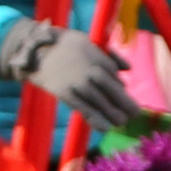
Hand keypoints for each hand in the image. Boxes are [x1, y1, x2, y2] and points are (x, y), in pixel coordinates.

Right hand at [10, 24, 140, 123]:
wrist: (35, 51)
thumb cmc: (64, 46)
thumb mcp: (88, 42)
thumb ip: (110, 55)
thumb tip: (129, 68)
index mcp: (97, 56)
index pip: (114, 75)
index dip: (120, 86)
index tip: (124, 94)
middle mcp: (90, 70)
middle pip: (111, 89)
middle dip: (124, 102)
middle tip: (135, 114)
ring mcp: (78, 83)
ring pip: (100, 101)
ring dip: (112, 113)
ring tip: (122, 122)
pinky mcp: (66, 94)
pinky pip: (83, 108)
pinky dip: (95, 119)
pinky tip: (105, 128)